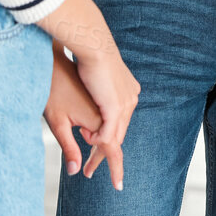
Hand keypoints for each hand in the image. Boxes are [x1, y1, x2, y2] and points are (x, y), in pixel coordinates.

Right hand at [37, 0, 139, 189]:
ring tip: (89, 170)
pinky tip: (91, 151)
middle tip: (90, 172)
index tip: (97, 154)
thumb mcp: (90, 81)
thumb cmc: (86, 56)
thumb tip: (85, 96)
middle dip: (105, 155)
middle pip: (118, 134)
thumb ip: (92, 94)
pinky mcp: (114, 106)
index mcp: (127, 92)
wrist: (91, 43)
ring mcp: (125, 104)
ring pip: (115, 136)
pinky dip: (100, 143)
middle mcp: (130, 99)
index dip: (107, 140)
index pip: (119, 123)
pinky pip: (109, 132)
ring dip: (101, 154)